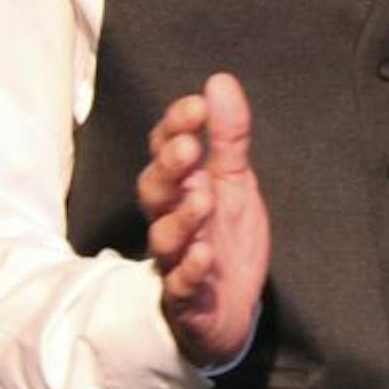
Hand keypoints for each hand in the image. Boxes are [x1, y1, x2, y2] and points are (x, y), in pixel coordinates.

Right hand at [138, 72, 271, 368]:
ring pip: (164, 238)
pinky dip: (190, 270)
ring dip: (181, 218)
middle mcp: (171, 221)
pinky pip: (180, 286)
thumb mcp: (233, 180)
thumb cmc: (224, 237)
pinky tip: (204, 255)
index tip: (196, 106)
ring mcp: (176, 260)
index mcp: (181, 188)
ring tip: (202, 199)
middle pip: (155, 190)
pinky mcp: (186, 299)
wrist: (229, 308)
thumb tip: (219, 80)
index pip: (166, 151)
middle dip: (168, 168)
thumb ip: (228, 136)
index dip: (175, 128)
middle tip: (189, 147)